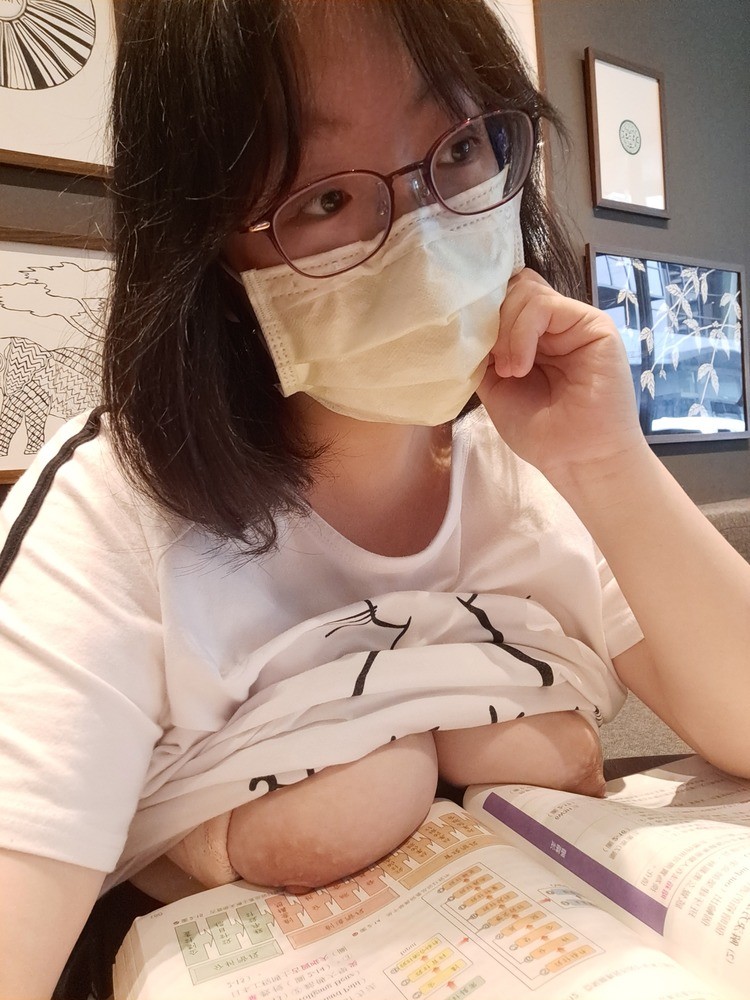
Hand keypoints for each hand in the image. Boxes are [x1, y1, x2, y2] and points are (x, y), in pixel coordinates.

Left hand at [478, 269, 646, 487]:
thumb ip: (484, 353)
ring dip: (505, 331)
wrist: (576, 459)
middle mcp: (553, 325)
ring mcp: (572, 322)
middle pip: (512, 288)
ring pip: (524, 291)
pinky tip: (519, 367)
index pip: (503, 299)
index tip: (470, 350)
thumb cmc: (540, 433)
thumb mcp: (495, 388)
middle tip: (492, 364)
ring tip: (508, 371)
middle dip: (491, 321)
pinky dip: (521, 334)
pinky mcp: (592, 324)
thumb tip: (467, 323)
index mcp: (532, 338)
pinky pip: (543, 306)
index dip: (481, 314)